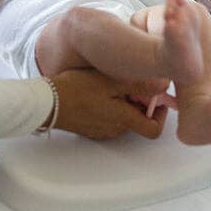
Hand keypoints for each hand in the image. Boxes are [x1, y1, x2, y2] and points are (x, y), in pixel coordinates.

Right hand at [51, 69, 167, 139]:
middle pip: (138, 119)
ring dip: (123, 102)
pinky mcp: (88, 126)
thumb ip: (140, 84)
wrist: (46, 102)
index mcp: (123, 119)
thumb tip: (164, 85)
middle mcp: (114, 129)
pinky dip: (108, 105)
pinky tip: (96, 89)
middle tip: (130, 81)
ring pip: (121, 117)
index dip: (162, 115)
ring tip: (110, 82)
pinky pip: (106, 117)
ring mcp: (100, 129)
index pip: (154, 129)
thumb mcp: (111, 80)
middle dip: (139, 102)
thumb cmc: (75, 89)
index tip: (158, 98)